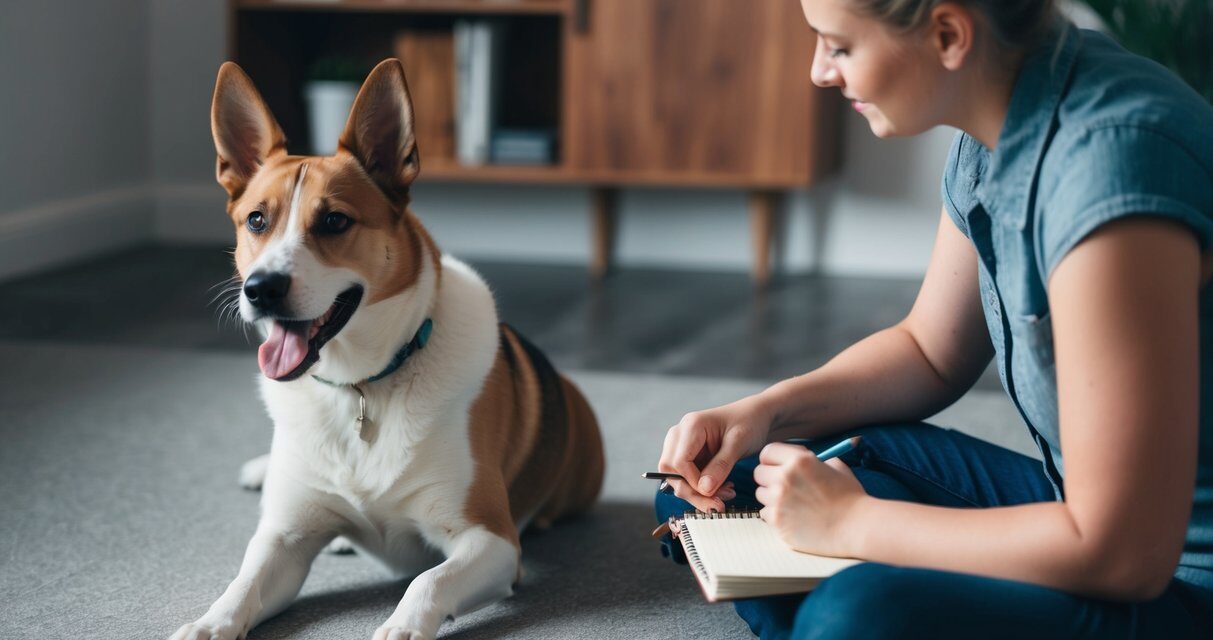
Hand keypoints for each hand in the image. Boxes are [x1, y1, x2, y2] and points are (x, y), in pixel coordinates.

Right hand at [657, 395, 773, 511]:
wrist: (757, 416)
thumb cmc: (749, 421)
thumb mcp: (739, 443)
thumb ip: (721, 466)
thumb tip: (704, 489)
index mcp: (691, 426)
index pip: (678, 462)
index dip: (692, 482)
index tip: (713, 493)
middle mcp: (681, 434)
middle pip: (671, 471)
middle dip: (691, 492)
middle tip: (717, 505)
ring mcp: (683, 445)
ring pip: (676, 477)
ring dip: (698, 493)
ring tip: (725, 496)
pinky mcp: (690, 456)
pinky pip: (687, 478)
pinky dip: (703, 489)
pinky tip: (723, 489)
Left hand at [753, 442, 868, 557]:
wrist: (857, 528)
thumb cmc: (850, 498)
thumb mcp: (836, 467)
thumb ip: (814, 460)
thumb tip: (800, 457)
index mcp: (799, 460)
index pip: (767, 452)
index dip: (773, 459)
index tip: (780, 465)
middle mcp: (784, 478)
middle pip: (759, 473)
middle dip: (770, 477)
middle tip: (785, 485)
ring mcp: (778, 501)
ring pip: (761, 494)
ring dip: (772, 497)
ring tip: (792, 503)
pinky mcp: (777, 521)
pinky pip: (765, 513)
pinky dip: (775, 515)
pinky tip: (792, 517)